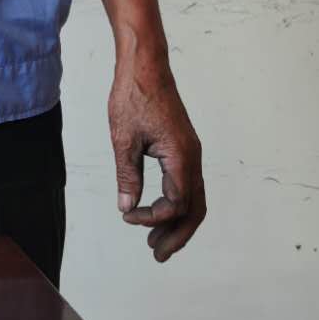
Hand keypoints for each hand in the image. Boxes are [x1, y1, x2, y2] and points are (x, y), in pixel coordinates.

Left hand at [108, 53, 205, 262]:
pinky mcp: (184, 147)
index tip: (127, 216)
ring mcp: (191, 152)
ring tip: (157, 242)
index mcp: (181, 157)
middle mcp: (193, 157)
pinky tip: (159, 210)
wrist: (145, 64)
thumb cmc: (133, 95)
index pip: (176, 204)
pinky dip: (177, 203)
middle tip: (157, 255)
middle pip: (195, 209)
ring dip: (178, 222)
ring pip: (194, 198)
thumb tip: (127, 207)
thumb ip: (127, 176)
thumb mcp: (123, 138)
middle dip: (177, 235)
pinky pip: (188, 184)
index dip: (152, 217)